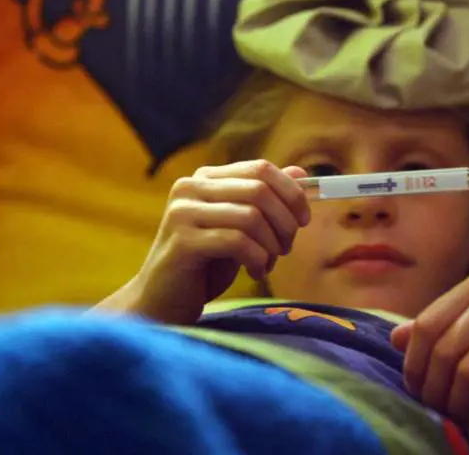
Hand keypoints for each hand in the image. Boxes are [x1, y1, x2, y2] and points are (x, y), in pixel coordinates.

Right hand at [128, 160, 309, 323]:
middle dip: (285, 221)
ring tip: (268, 262)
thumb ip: (266, 200)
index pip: (261, 168)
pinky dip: (258, 259)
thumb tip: (300, 172)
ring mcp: (183, 213)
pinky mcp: (182, 242)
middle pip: (260, 190)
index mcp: (206, 179)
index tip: (304, 219)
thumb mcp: (241, 228)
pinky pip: (237, 242)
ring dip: (272, 244)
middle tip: (286, 247)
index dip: (291, 192)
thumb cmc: (205, 264)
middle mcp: (190, 188)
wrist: (164, 301)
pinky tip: (256, 272)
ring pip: (251, 216)